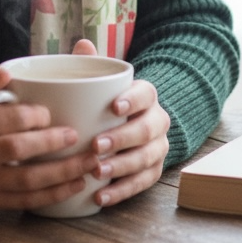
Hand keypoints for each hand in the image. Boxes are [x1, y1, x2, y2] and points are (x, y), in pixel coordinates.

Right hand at [0, 60, 101, 210]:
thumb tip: (5, 74)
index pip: (6, 121)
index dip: (34, 117)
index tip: (50, 113)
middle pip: (17, 151)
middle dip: (51, 144)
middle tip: (76, 136)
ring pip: (25, 181)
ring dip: (62, 173)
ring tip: (89, 163)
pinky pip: (23, 202)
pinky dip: (53, 195)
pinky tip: (75, 185)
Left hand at [72, 39, 169, 207]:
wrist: (135, 123)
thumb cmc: (110, 101)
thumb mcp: (103, 82)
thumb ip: (93, 65)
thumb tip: (82, 45)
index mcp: (146, 95)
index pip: (146, 94)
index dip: (133, 100)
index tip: (114, 106)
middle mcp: (158, 121)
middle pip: (146, 130)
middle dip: (122, 138)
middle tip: (97, 145)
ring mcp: (158, 148)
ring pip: (147, 158)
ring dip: (122, 167)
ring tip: (98, 172)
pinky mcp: (153, 171)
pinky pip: (143, 183)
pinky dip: (122, 191)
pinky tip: (101, 197)